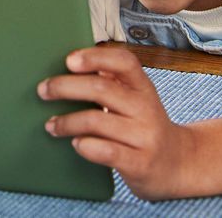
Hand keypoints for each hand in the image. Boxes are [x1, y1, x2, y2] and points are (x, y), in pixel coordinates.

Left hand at [37, 45, 195, 200]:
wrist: (178, 165)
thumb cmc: (143, 127)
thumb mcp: (135, 100)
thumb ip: (111, 84)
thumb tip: (66, 67)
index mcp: (143, 87)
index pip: (124, 61)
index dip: (95, 57)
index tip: (69, 60)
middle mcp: (146, 108)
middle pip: (102, 89)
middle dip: (65, 87)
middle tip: (43, 90)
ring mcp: (145, 136)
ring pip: (97, 121)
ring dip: (67, 121)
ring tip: (51, 125)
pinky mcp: (140, 163)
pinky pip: (106, 151)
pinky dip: (85, 145)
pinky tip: (76, 143)